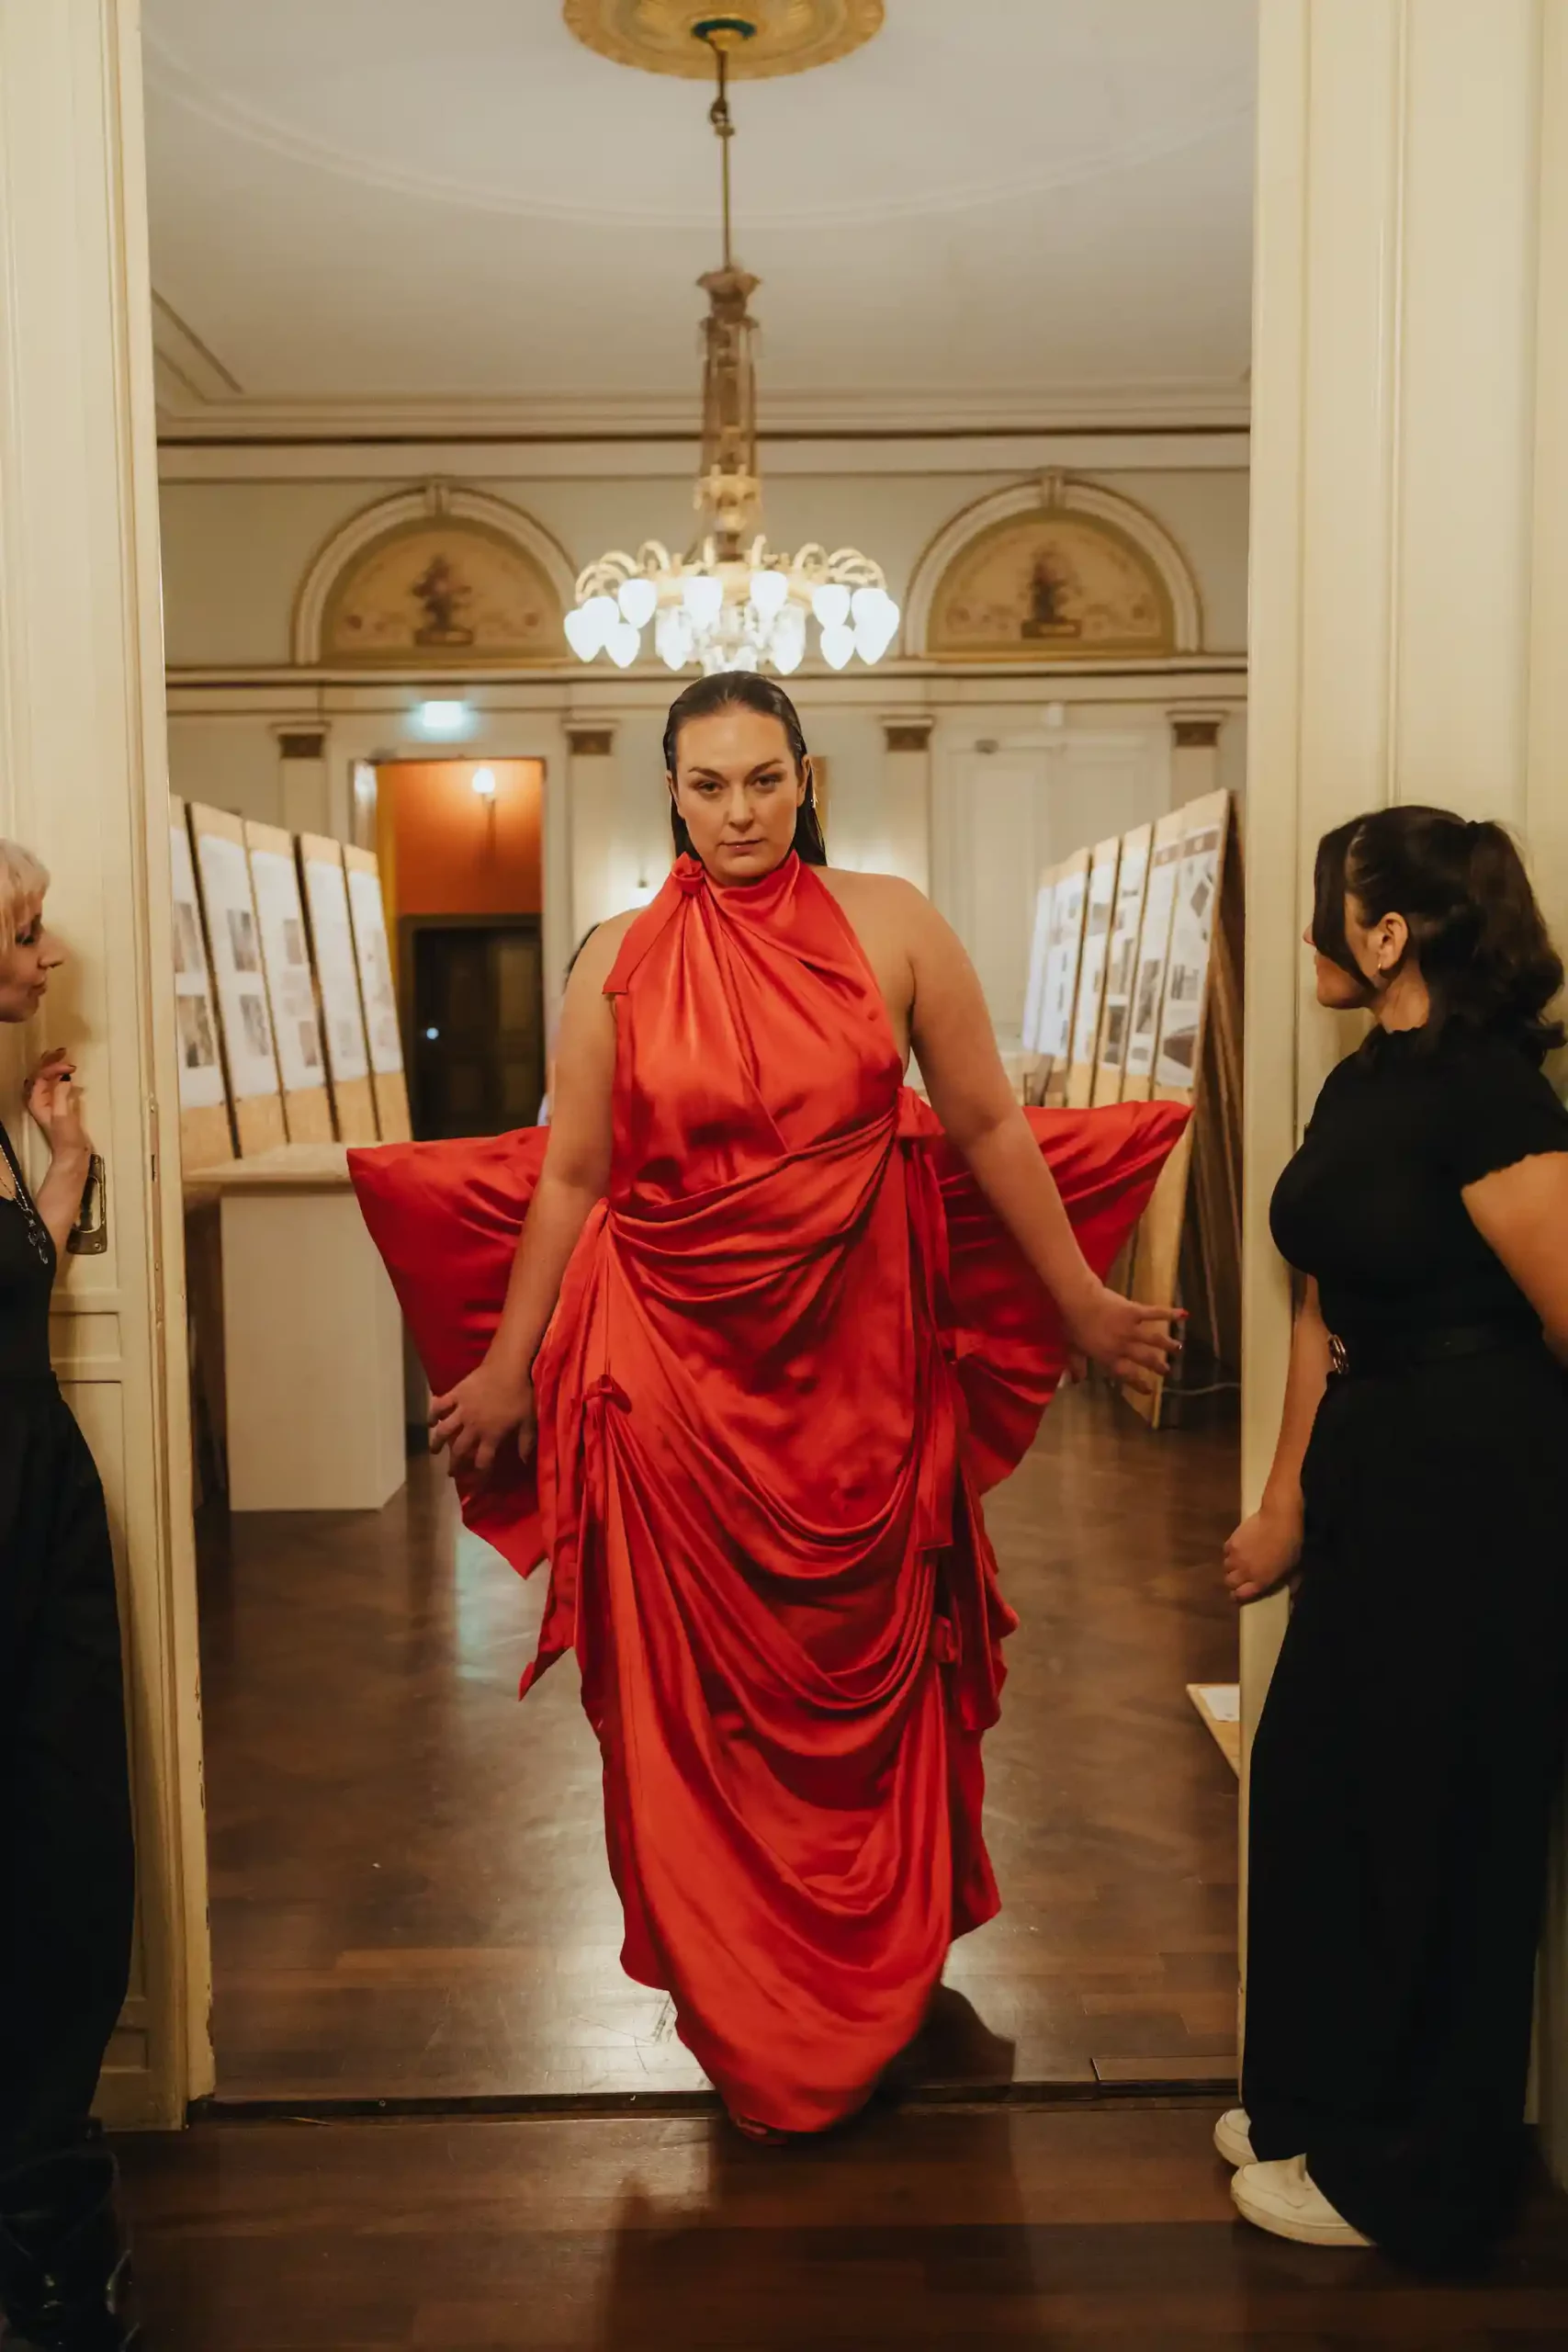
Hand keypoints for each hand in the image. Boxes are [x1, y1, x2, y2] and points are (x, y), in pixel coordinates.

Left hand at [23, 1049, 91, 1162]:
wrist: (72, 1155)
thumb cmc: (66, 1136)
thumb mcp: (62, 1114)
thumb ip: (60, 1093)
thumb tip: (65, 1077)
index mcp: (36, 1101)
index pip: (41, 1076)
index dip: (54, 1068)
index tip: (71, 1067)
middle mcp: (39, 1100)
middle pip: (40, 1075)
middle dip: (50, 1062)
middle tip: (64, 1051)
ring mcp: (48, 1103)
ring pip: (46, 1079)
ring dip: (54, 1067)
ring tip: (65, 1057)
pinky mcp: (58, 1106)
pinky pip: (54, 1085)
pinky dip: (60, 1077)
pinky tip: (68, 1074)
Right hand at [428, 1357, 535, 1478]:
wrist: (508, 1368)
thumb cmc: (522, 1395)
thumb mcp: (529, 1421)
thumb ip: (526, 1443)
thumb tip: (525, 1462)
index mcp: (492, 1435)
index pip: (483, 1461)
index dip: (479, 1474)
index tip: (476, 1482)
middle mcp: (473, 1426)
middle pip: (460, 1450)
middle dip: (455, 1464)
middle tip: (450, 1472)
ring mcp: (462, 1410)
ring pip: (444, 1431)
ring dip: (437, 1443)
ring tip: (434, 1451)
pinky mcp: (456, 1394)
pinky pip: (440, 1406)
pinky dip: (433, 1414)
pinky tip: (430, 1422)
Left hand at [1062, 1280, 1183, 1391]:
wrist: (1078, 1301)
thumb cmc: (1072, 1325)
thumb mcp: (1072, 1349)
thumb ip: (1077, 1365)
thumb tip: (1076, 1381)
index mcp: (1108, 1357)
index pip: (1127, 1375)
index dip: (1138, 1384)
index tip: (1149, 1390)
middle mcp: (1124, 1346)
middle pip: (1145, 1359)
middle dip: (1158, 1366)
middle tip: (1167, 1371)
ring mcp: (1131, 1329)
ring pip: (1155, 1340)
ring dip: (1168, 1344)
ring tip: (1178, 1349)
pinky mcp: (1136, 1311)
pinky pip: (1155, 1313)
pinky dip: (1170, 1314)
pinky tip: (1183, 1315)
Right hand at [1223, 1502, 1302, 1604]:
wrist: (1279, 1520)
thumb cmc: (1291, 1545)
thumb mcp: (1295, 1569)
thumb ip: (1290, 1583)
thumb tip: (1293, 1596)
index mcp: (1260, 1581)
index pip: (1240, 1595)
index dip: (1237, 1596)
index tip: (1239, 1594)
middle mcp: (1244, 1571)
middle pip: (1229, 1582)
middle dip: (1233, 1582)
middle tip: (1240, 1577)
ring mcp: (1235, 1556)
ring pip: (1225, 1566)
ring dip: (1232, 1566)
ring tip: (1239, 1561)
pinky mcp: (1231, 1541)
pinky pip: (1225, 1551)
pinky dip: (1230, 1552)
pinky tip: (1238, 1548)